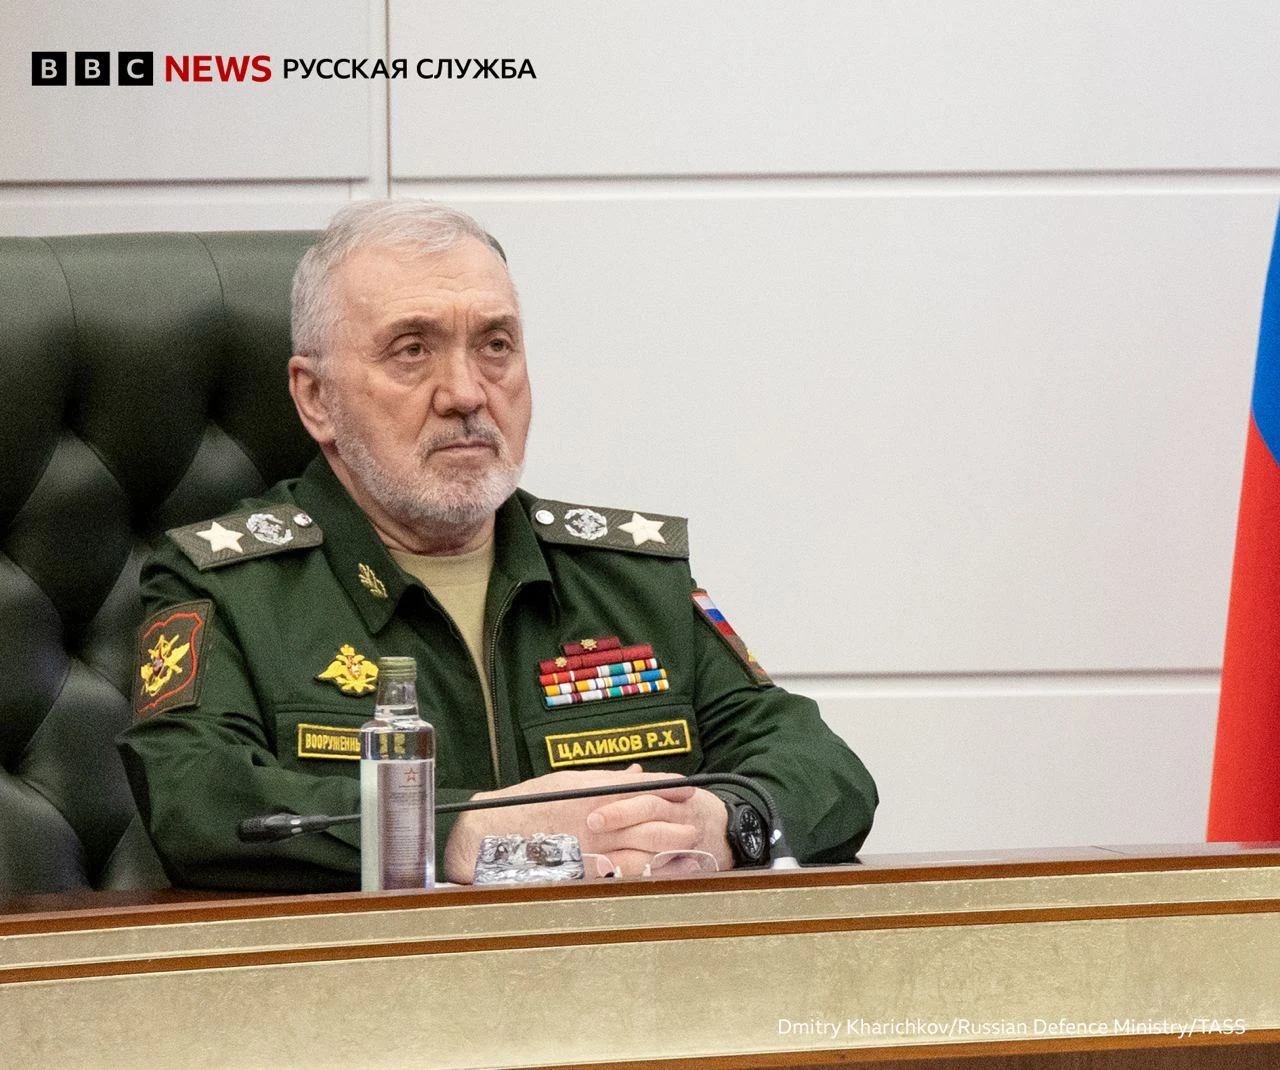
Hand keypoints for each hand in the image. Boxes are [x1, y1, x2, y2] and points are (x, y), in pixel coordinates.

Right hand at [443, 765, 731, 881]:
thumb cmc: (528, 804)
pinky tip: (662, 875)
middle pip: (650, 820)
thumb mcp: (566, 783)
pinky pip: (626, 875)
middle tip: (694, 824)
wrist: (492, 835)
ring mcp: (594, 847)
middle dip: (676, 823)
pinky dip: (648, 875)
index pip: (641, 787)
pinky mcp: (587, 872)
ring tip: (689, 852)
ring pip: (644, 850)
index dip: (668, 787)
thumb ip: (604, 782)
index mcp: (593, 792)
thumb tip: (634, 774)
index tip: (688, 788)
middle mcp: (598, 818)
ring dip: (670, 851)